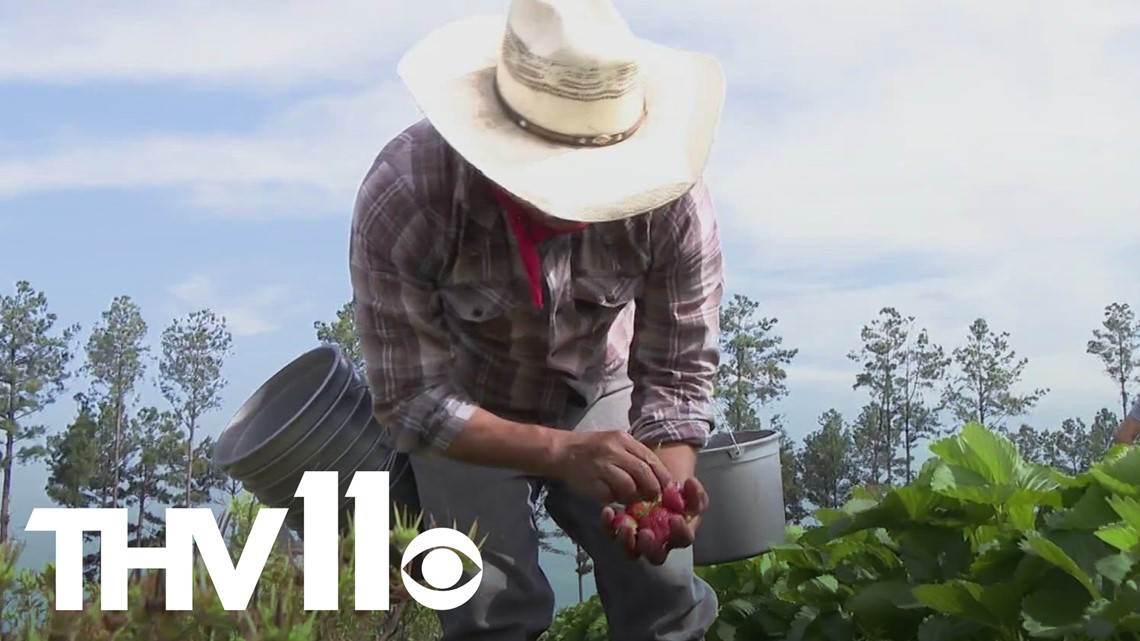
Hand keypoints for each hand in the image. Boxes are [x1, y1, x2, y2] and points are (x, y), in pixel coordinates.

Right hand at [547, 430, 673, 503]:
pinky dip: (615, 499)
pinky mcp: (591, 483)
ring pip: (629, 487)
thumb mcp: (614, 442)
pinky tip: (612, 496)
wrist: (562, 451)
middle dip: (652, 488)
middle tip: (652, 497)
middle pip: (643, 473)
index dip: (662, 475)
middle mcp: (613, 451)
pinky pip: (611, 496)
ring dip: (633, 496)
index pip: (650, 458)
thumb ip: (634, 455)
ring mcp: (601, 467)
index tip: (667, 487)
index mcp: (622, 439)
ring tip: (630, 497)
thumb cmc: (592, 448)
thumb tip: (657, 475)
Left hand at [601, 443, 708, 564]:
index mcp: (679, 535)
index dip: (680, 532)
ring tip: (624, 524)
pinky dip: (609, 525)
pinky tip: (608, 511)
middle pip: (655, 556)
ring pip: (631, 551)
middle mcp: (659, 543)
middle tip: (646, 533)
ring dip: (626, 540)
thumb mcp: (690, 491)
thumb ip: (694, 491)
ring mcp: (638, 540)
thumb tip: (690, 483)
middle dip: (650, 547)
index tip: (675, 519)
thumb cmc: (677, 493)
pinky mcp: (621, 531)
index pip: (683, 539)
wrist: (658, 485)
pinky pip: (613, 533)